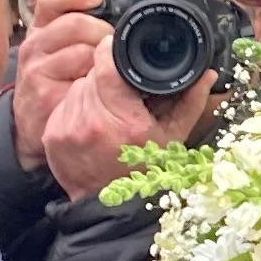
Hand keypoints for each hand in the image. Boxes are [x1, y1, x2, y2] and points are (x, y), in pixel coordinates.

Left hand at [18, 0, 202, 203]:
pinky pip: (63, 103)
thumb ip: (190, 102)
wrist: (110, 210)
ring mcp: (66, 129)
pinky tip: (91, 121)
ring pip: (76, 86)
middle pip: (92, 73)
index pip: (106, 63)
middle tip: (121, 91)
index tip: (120, 50)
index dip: (113, 50)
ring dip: (91, 90)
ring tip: (108, 109)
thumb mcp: (173, 138)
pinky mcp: (51, 135)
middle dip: (106, 75)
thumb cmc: (147, 174)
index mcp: (123, 120)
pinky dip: (76, 106)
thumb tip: (209, 73)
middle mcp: (90, 122)